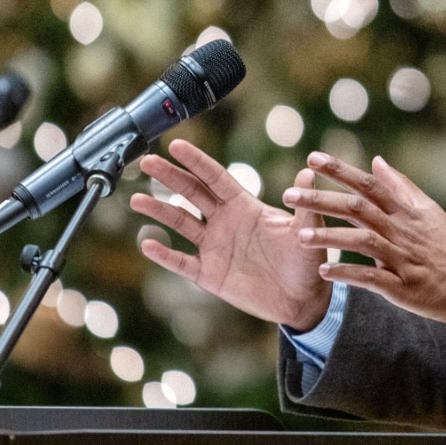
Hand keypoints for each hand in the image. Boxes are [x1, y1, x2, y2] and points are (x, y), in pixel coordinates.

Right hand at [129, 139, 332, 331]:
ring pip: (180, 223)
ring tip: (136, 199)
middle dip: (170, 177)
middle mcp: (226, 222)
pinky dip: (165, 254)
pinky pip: (182, 262)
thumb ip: (304, 204)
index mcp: (246, 207)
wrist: (304, 300)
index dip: (197, 162)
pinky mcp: (210, 275)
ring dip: (159, 210)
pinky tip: (147, 243)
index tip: (176, 145)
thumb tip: (309, 173)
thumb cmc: (308, 261)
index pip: (216, 178)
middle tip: (147, 161)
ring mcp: (215, 248)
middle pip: (192, 193)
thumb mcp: (307, 230)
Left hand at [283, 152, 445, 326]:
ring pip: (362, 241)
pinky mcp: (405, 288)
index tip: (311, 158)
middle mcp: (402, 231)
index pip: (368, 184)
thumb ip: (401, 186)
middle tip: (287, 194)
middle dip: (321, 200)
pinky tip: (324, 271)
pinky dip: (348, 273)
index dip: (340, 171)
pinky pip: (372, 279)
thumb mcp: (428, 211)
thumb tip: (376, 161)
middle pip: (358, 208)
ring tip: (297, 236)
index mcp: (405, 212)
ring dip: (329, 237)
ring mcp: (403, 259)